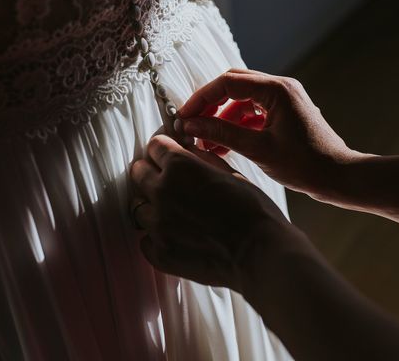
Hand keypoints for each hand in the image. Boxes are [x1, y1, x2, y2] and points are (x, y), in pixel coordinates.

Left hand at [129, 134, 292, 291]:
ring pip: (139, 207)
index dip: (163, 149)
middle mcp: (162, 191)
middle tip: (171, 183)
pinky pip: (145, 239)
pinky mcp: (159, 252)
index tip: (168, 156)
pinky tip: (177, 237)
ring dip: (153, 207)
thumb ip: (200, 158)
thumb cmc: (252, 210)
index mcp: (179, 166)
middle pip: (138, 172)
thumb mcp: (229, 172)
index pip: (154, 146)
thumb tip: (186, 149)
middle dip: (152, 172)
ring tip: (176, 214)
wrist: (259, 253)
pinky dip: (157, 237)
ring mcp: (157, 224)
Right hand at [178, 68, 365, 200]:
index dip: (201, 98)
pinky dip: (236, 126)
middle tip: (190, 124)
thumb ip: (221, 134)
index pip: (227, 82)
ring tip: (204, 143)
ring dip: (221, 118)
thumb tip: (191, 125)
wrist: (338, 177)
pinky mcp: (284, 113)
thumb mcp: (257, 149)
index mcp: (277, 89)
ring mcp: (283, 99)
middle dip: (209, 105)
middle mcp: (281, 87)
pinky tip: (222, 147)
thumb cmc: (304, 164)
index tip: (184, 116)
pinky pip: (253, 112)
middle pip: (233, 86)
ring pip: (241, 100)